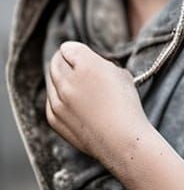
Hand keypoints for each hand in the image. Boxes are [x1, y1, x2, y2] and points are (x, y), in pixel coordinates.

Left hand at [45, 41, 147, 165]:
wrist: (121, 141)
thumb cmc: (126, 106)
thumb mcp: (120, 73)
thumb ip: (98, 62)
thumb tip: (86, 60)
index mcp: (85, 65)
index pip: (68, 47)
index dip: (78, 51)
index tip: (85, 56)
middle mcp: (67, 81)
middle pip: (55, 62)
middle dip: (65, 62)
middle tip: (76, 66)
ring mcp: (57, 101)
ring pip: (51, 80)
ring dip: (61, 79)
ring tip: (80, 87)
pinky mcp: (53, 118)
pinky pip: (50, 100)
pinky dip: (59, 97)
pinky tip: (75, 103)